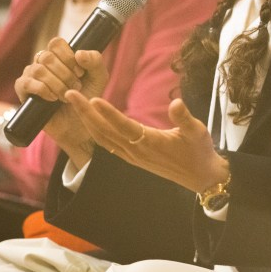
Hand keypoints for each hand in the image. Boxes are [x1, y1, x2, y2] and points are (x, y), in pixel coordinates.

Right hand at [14, 36, 110, 157]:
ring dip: (56, 83)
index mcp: (60, 56)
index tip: (80, 72)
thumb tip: (79, 53)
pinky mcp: (23, 92)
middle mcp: (43, 63)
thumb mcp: (99, 78)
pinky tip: (53, 98)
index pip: (56, 43)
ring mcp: (31, 76)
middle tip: (76, 87)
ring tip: (66, 96)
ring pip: (37, 69)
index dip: (68, 56)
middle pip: (47, 56)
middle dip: (65, 73)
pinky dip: (42, 89)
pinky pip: (25, 82)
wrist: (79, 125)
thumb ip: (95, 61)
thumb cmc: (88, 98)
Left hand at [65, 91, 226, 193]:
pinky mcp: (133, 158)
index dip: (108, 113)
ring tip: (74, 103)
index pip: (123, 126)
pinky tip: (90, 122)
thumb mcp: (197, 131)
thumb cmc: (199, 151)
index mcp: (150, 143)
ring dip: (87, 120)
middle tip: (69, 94)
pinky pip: (108, 144)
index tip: (93, 99)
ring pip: (103, 138)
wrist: (201, 176)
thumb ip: (184, 117)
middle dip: (85, 113)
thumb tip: (176, 102)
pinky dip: (96, 131)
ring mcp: (132, 156)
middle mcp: (136, 151)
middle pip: (104, 131)